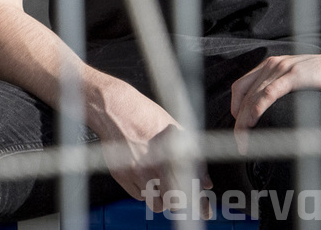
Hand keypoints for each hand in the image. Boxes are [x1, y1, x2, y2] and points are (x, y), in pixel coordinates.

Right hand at [93, 81, 210, 210]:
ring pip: (156, 204)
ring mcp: (137, 173)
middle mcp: (156, 167)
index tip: (205, 212)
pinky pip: (138, 196)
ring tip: (159, 185)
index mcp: (173, 155)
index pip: (192, 189)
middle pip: (175, 202)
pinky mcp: (122, 175)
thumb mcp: (177, 131)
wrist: (114, 109)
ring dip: (161, 199)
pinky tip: (144, 179)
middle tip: (178, 194)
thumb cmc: (145, 115)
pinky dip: (144, 193)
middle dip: (179, 201)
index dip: (201, 205)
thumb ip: (194, 159)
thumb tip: (206, 183)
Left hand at [230, 48, 320, 153]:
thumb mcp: (301, 84)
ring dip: (244, 121)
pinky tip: (252, 123)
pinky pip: (269, 93)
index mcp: (271, 67)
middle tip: (239, 144)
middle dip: (238, 121)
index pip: (241, 88)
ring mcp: (282, 69)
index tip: (239, 130)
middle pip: (244, 95)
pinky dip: (257, 108)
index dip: (235, 108)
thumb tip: (276, 118)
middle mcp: (272, 65)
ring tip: (244, 142)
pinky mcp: (295, 75)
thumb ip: (287, 93)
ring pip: (253, 96)